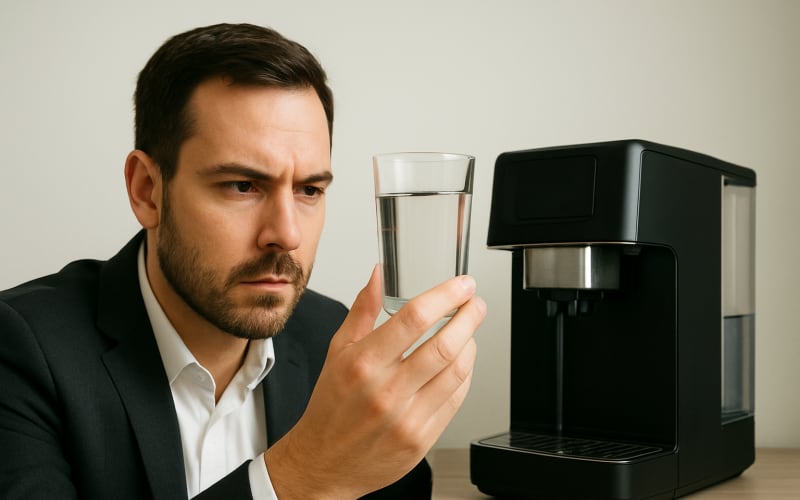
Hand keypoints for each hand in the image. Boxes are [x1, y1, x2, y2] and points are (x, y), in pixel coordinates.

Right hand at [264, 265, 485, 498]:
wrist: (324, 461)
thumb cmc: (331, 405)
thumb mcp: (337, 351)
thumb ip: (362, 311)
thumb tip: (378, 275)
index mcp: (363, 363)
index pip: (414, 318)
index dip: (445, 296)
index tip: (462, 285)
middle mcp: (386, 391)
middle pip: (444, 345)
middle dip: (470, 317)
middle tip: (476, 303)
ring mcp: (407, 418)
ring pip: (457, 372)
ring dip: (470, 344)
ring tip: (469, 331)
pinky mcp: (421, 439)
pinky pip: (456, 400)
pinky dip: (464, 375)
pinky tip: (460, 362)